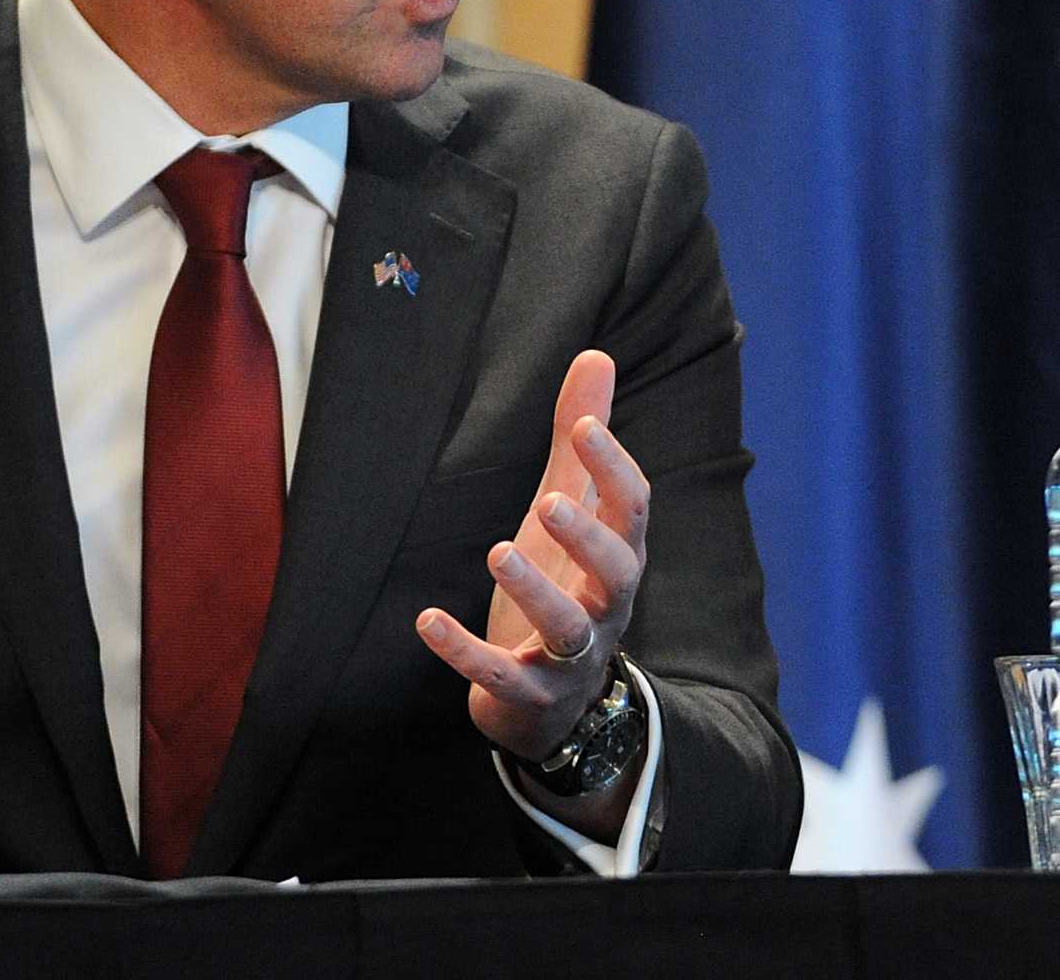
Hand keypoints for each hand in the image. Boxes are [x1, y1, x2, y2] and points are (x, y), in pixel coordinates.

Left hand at [416, 350, 651, 767]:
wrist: (551, 705)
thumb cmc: (565, 587)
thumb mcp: (571, 512)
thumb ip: (580, 442)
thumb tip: (596, 355)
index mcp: (619, 557)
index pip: (633, 509)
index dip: (613, 469)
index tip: (583, 427)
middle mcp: (606, 606)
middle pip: (618, 571)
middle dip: (588, 536)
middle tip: (550, 499)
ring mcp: (570, 656)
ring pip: (566, 628)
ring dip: (535, 592)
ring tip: (498, 550)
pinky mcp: (527, 692)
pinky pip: (500, 674)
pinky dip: (464, 650)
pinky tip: (426, 618)